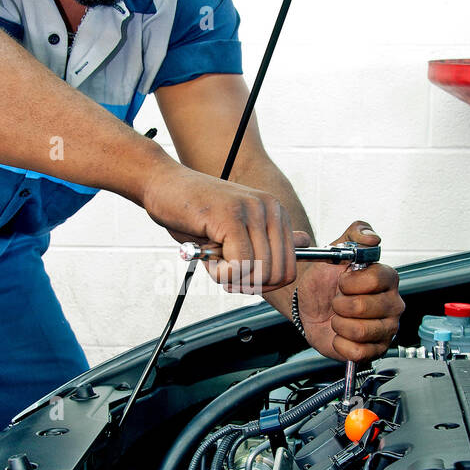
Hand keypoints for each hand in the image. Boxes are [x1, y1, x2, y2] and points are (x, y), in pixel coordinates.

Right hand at [142, 162, 296, 292]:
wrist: (162, 184)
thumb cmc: (195, 212)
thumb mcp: (235, 230)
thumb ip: (267, 239)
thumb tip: (307, 242)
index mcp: (276, 213)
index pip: (289, 269)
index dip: (263, 285)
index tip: (240, 280)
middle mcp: (270, 208)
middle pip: (276, 274)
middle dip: (248, 285)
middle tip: (223, 274)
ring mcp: (251, 210)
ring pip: (258, 272)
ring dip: (231, 279)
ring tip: (212, 261)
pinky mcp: (230, 216)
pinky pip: (239, 266)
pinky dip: (221, 274)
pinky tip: (207, 260)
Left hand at [294, 221, 403, 362]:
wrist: (309, 306)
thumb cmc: (325, 280)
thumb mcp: (335, 250)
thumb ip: (354, 235)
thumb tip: (372, 238)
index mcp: (387, 278)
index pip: (375, 279)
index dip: (350, 282)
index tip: (341, 281)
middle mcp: (392, 304)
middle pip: (365, 307)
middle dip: (340, 304)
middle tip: (337, 302)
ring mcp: (387, 328)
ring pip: (361, 331)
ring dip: (339, 324)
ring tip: (338, 318)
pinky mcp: (376, 350)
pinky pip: (357, 352)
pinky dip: (340, 344)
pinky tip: (340, 335)